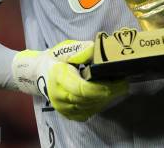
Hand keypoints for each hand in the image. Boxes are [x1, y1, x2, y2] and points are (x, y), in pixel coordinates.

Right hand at [12, 39, 127, 120]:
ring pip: (91, 106)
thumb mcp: (66, 48)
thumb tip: (97, 48)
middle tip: (124, 82)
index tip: (117, 80)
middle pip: (90, 98)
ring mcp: (64, 108)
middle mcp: (61, 97)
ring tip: (120, 86)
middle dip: (110, 91)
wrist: (39, 74)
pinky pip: (88, 111)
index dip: (101, 87)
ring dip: (107, 97)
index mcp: (60, 78)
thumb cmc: (56, 58)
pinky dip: (100, 103)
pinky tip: (108, 94)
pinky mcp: (69, 114)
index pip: (83, 89)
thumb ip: (82, 50)